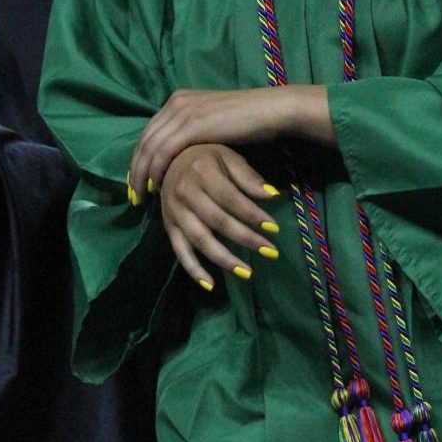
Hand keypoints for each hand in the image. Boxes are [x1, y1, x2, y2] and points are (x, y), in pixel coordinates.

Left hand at [127, 84, 332, 199]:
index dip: (139, 158)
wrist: (270, 110)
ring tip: (141, 198)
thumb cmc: (249, 120)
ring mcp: (183, 111)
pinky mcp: (191, 125)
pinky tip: (157, 188)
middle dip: (135, 169)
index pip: (149, 132)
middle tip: (133, 195)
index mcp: (179, 99)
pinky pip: (164, 152)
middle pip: (144, 140)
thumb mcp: (213, 122)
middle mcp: (176, 102)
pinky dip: (156, 172)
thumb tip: (182, 153)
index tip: (137, 181)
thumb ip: (194, 131)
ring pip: (149, 148)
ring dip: (141, 175)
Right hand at [158, 143, 280, 288]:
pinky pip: (180, 252)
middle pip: (218, 221)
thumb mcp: (227, 157)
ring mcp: (174, 212)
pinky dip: (194, 270)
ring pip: (200, 240)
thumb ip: (248, 176)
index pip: (231, 199)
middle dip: (246, 238)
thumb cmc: (204, 157)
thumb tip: (272, 195)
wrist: (167, 159)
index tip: (274, 228)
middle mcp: (185, 193)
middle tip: (270, 252)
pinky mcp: (168, 227)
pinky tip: (211, 284)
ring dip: (225, 259)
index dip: (252, 214)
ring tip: (247, 273)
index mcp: (201, 172)